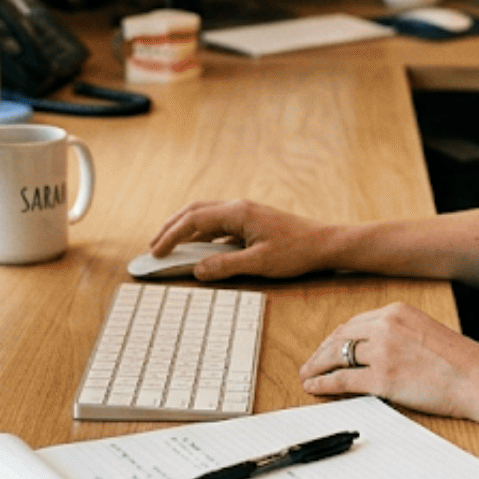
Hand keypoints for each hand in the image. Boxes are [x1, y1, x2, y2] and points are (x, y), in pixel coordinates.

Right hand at [148, 199, 337, 280]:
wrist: (325, 244)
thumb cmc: (296, 251)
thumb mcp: (259, 264)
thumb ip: (225, 266)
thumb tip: (197, 270)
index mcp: (237, 212)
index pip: (193, 220)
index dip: (170, 236)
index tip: (155, 252)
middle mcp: (238, 208)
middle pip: (194, 212)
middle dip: (171, 228)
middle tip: (154, 247)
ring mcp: (245, 214)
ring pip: (206, 217)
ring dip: (186, 230)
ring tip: (170, 247)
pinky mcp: (251, 222)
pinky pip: (219, 226)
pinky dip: (203, 235)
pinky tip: (199, 250)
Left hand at [299, 303, 478, 428]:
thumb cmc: (461, 362)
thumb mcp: (425, 332)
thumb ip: (398, 334)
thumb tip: (371, 351)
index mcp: (397, 311)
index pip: (355, 323)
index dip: (336, 338)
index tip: (326, 348)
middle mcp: (386, 326)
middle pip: (340, 337)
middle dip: (320, 351)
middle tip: (309, 364)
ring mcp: (383, 351)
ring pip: (336, 356)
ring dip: (316, 367)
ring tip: (306, 376)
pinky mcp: (383, 378)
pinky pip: (342, 380)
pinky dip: (324, 384)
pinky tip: (315, 388)